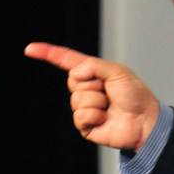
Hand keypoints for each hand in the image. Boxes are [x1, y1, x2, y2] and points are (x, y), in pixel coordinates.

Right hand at [25, 42, 160, 152]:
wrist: (144, 120)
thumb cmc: (135, 95)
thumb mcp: (117, 72)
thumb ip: (95, 66)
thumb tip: (74, 73)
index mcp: (92, 73)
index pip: (66, 61)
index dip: (48, 53)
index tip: (30, 48)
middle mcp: (85, 89)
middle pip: (73, 80)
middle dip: (94, 84)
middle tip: (110, 91)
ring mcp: (83, 107)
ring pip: (77, 99)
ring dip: (98, 101)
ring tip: (110, 106)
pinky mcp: (84, 125)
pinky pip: (81, 115)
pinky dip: (96, 115)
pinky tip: (106, 118)